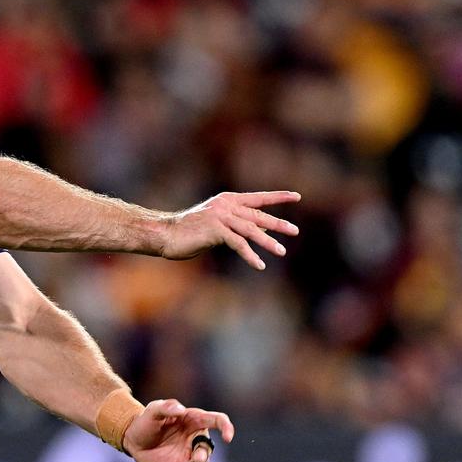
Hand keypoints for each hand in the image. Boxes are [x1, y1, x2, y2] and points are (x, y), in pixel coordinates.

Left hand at [122, 398, 234, 461]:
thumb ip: (166, 407)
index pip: (217, 420)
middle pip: (208, 447)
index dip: (226, 427)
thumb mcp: (153, 411)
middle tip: (195, 459)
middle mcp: (195, 437)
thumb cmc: (145, 421)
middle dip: (204, 455)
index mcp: (194, 420)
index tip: (228, 438)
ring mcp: (190, 453)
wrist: (134, 441)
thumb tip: (180, 409)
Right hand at [161, 191, 299, 269]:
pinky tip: (259, 265)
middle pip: (258, 215)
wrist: (165, 233)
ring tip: (281, 251)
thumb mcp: (215, 224)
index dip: (278, 197)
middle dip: (278, 224)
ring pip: (251, 229)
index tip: (296, 196)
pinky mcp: (216, 230)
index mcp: (227, 200)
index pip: (258, 198)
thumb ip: (234, 224)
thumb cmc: (188, 232)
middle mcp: (226, 205)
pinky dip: (250, 255)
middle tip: (295, 231)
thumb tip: (255, 230)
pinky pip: (238, 244)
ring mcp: (221, 216)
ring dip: (267, 242)